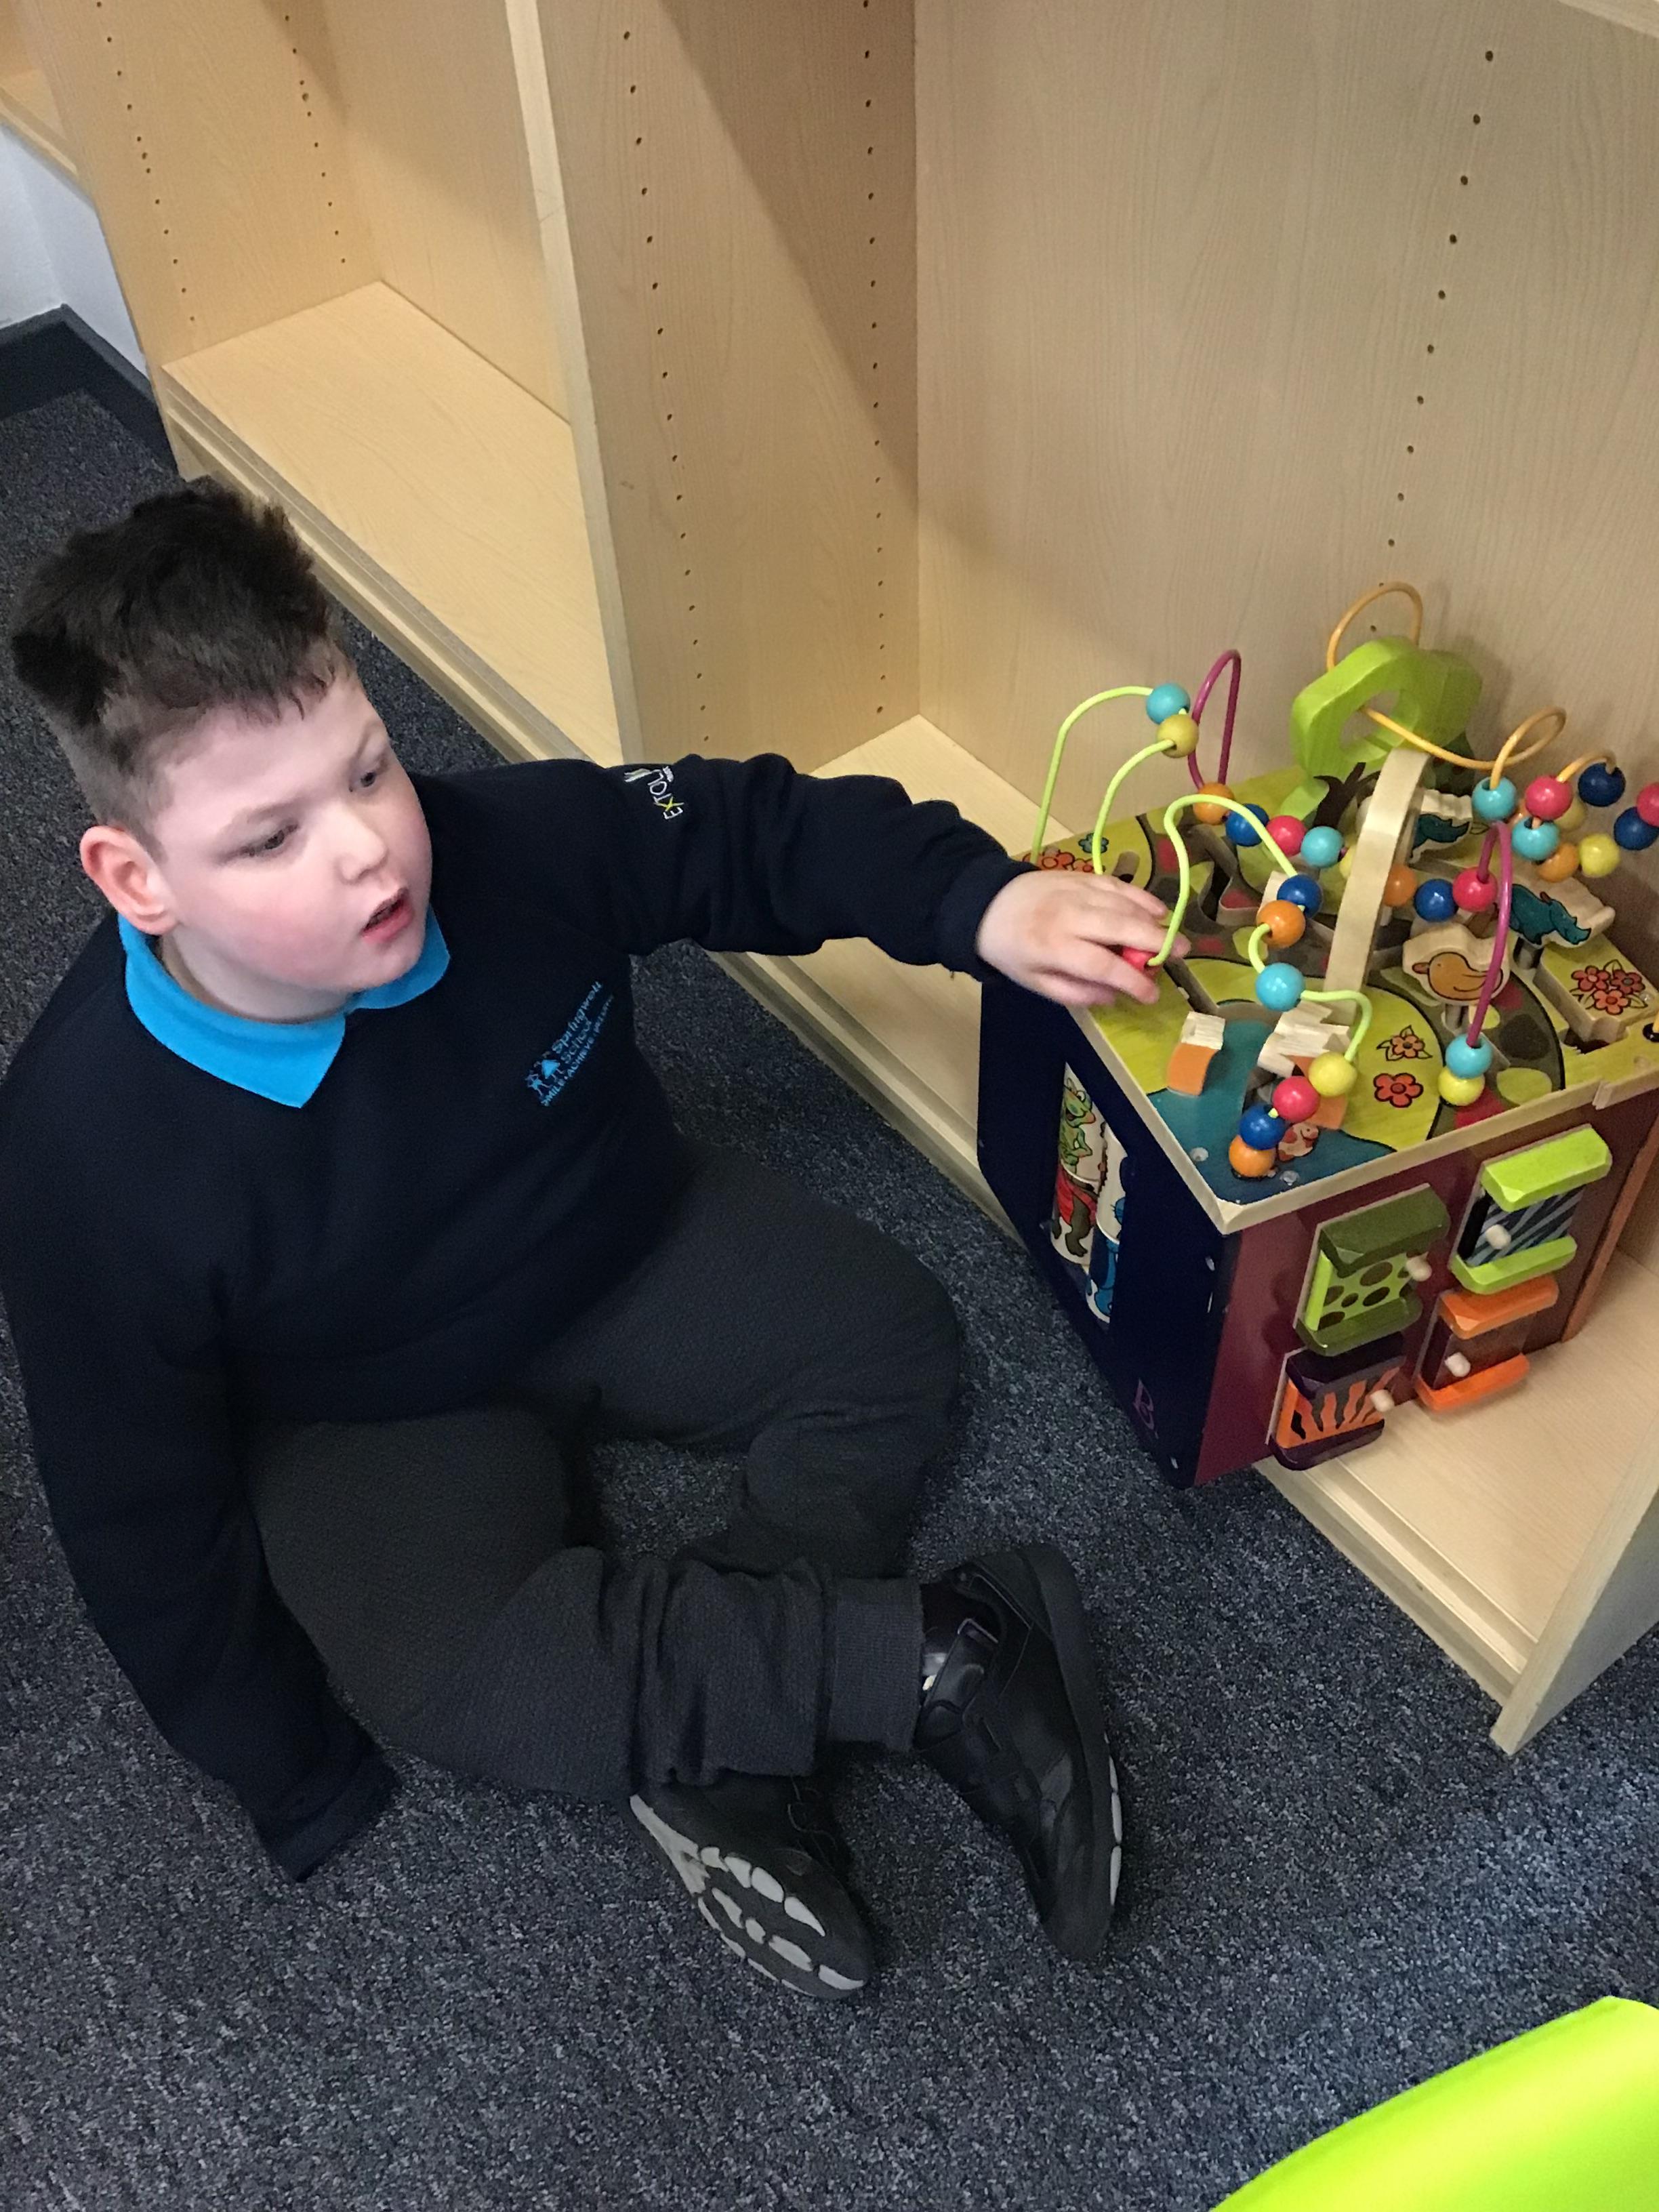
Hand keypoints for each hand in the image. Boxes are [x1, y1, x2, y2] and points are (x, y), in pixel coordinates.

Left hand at [975, 869, 1186, 1008]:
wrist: (987, 904)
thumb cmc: (1013, 950)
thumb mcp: (1035, 982)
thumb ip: (1075, 992)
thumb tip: (1113, 995)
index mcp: (1054, 947)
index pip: (1102, 966)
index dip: (1131, 982)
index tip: (1151, 996)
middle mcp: (1069, 916)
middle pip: (1120, 928)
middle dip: (1156, 942)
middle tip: (1182, 955)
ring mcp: (1076, 891)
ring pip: (1123, 904)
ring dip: (1152, 920)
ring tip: (1172, 937)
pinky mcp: (1081, 875)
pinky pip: (1118, 884)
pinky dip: (1140, 896)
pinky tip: (1156, 910)